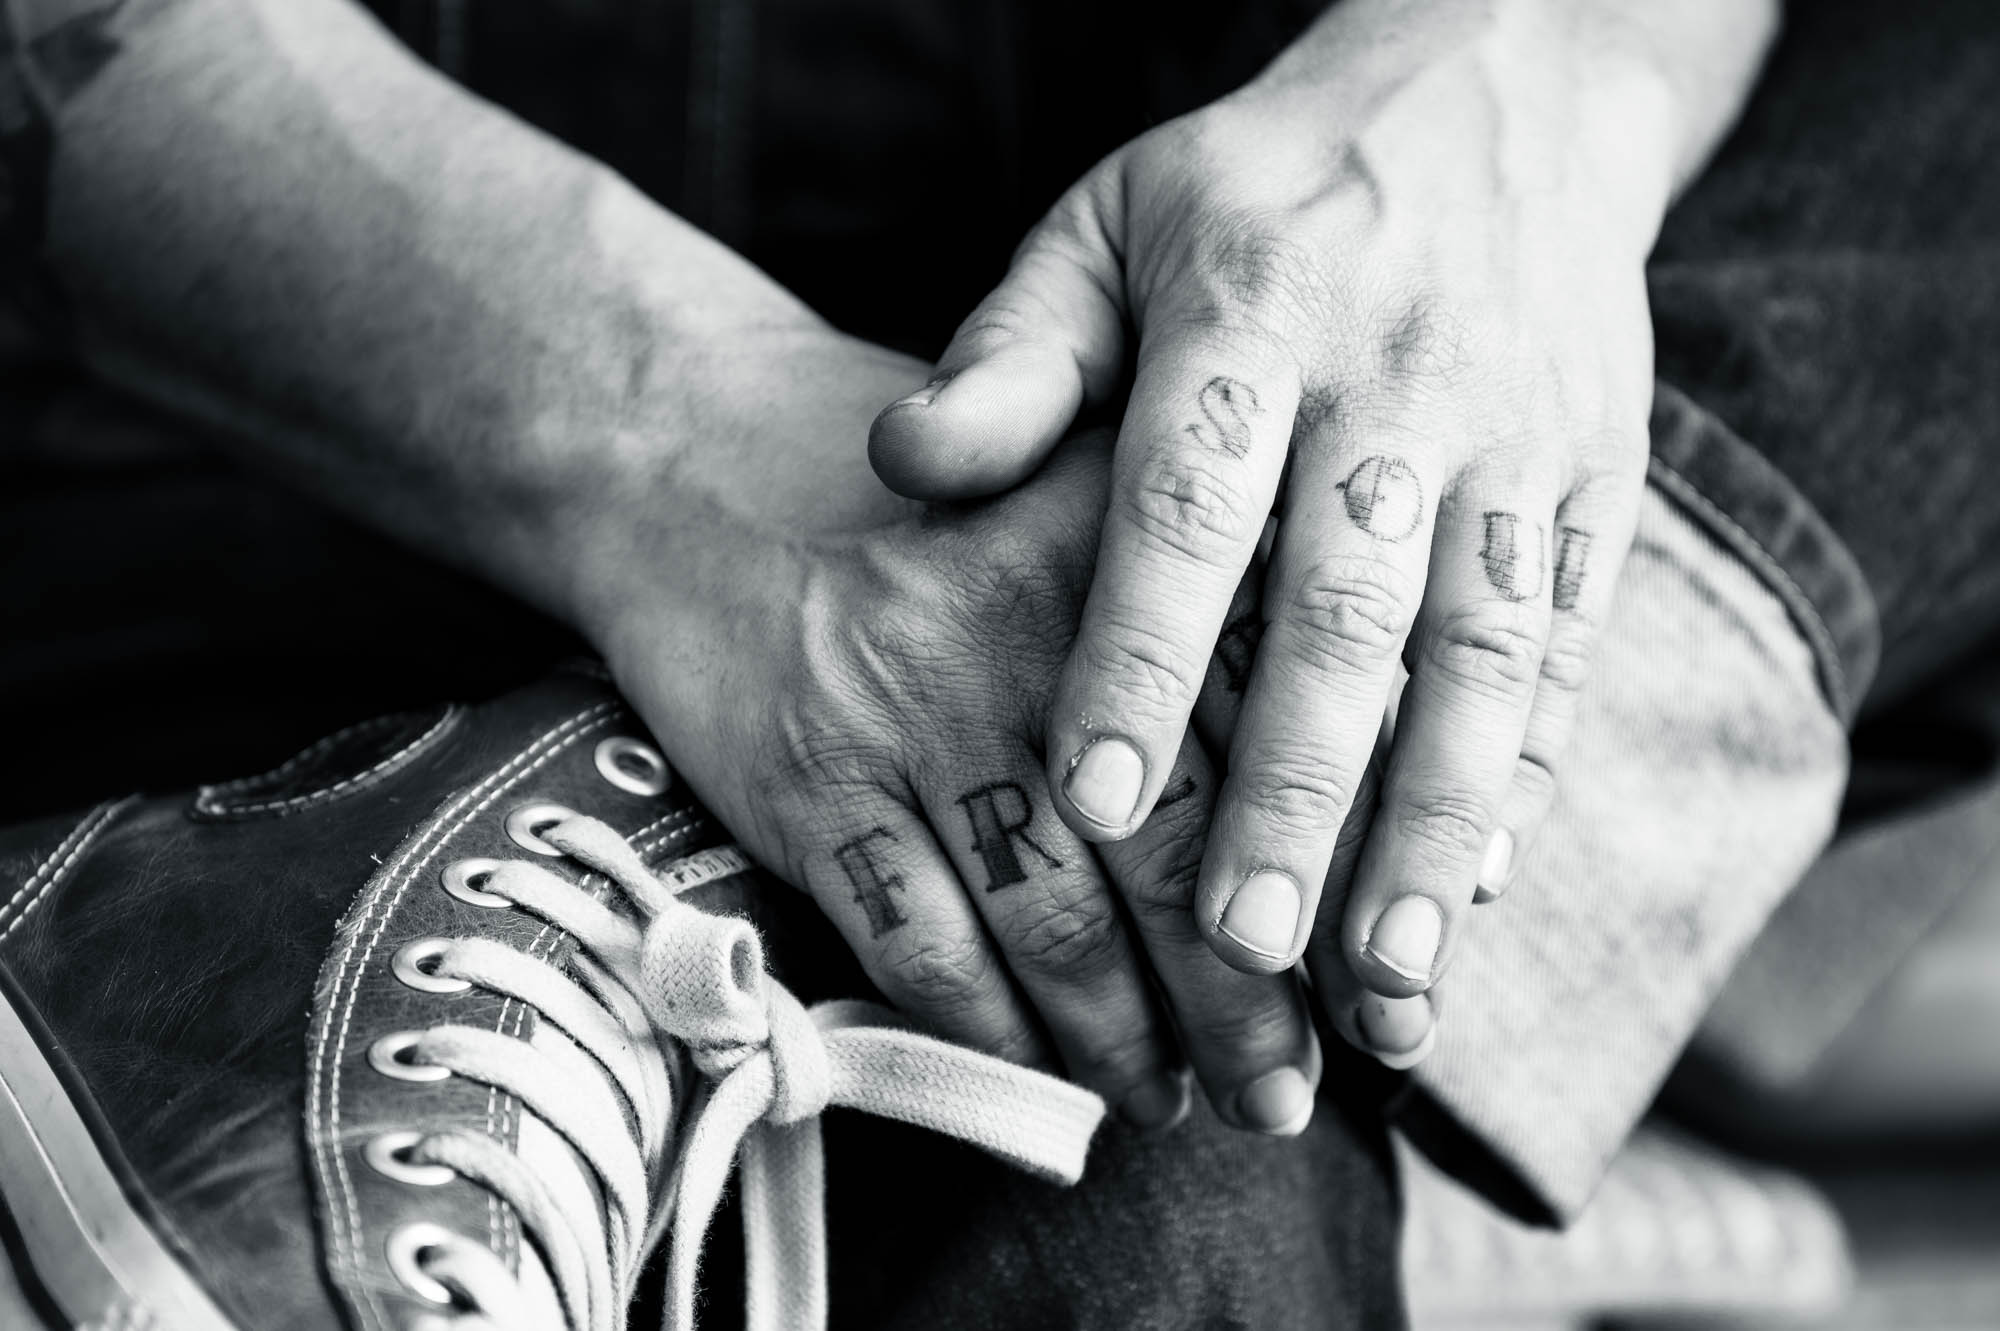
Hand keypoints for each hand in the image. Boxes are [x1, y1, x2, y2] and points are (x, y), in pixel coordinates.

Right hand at [575, 344, 1321, 1133]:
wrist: (696, 461)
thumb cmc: (942, 507)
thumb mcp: (1099, 484)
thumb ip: (1248, 610)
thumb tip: (1424, 809)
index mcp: (1135, 540)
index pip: (1278, 743)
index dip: (1338, 889)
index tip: (1382, 997)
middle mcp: (1033, 616)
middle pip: (1181, 857)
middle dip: (1247, 1007)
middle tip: (1285, 1094)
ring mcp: (914, 704)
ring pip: (1057, 927)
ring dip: (1126, 1044)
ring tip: (1177, 1097)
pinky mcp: (813, 781)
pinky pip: (927, 951)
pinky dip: (993, 1035)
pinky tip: (1041, 1069)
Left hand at [869, 0, 1692, 1000]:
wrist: (1503, 88)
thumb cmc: (1262, 187)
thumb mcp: (1115, 222)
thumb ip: (1015, 354)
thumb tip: (901, 463)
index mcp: (1251, 310)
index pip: (1188, 498)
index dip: (1141, 651)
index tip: (1089, 798)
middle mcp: (1396, 377)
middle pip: (1344, 606)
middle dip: (1294, 787)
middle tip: (1238, 949)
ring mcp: (1518, 431)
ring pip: (1484, 652)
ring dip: (1436, 826)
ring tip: (1389, 985)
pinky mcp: (1597, 475)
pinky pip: (1571, 638)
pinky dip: (1532, 770)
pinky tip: (1484, 891)